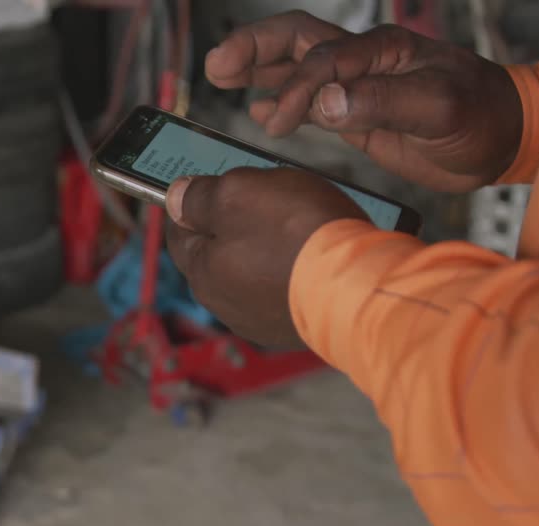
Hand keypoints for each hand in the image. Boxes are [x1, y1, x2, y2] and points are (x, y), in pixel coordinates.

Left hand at [165, 167, 369, 347]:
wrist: (361, 285)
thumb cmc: (299, 236)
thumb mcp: (237, 193)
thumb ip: (200, 196)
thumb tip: (177, 197)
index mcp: (202, 273)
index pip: (181, 231)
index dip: (195, 202)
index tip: (211, 185)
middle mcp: (227, 305)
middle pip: (221, 252)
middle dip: (238, 223)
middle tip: (265, 197)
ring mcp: (264, 320)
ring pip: (256, 270)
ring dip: (269, 246)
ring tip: (298, 221)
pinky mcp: (298, 326)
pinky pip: (287, 288)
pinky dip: (295, 268)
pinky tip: (315, 251)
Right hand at [206, 13, 522, 192]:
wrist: (507, 137)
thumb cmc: (483, 117)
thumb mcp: (440, 109)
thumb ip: (383, 102)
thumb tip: (325, 102)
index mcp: (382, 51)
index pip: (322, 59)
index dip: (295, 87)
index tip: (279, 122)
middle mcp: (365, 61)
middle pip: (297, 39)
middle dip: (254, 47)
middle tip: (217, 65)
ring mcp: (359, 85)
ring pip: (297, 64)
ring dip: (258, 67)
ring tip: (221, 75)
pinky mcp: (359, 113)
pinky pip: (311, 99)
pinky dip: (281, 101)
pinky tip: (261, 110)